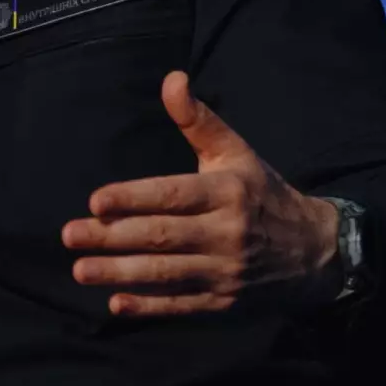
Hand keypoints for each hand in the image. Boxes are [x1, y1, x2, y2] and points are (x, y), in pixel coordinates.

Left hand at [61, 71, 341, 316]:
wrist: (316, 251)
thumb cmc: (263, 193)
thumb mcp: (236, 153)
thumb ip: (198, 120)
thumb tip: (171, 79)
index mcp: (227, 192)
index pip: (173, 195)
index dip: (133, 198)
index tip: (95, 201)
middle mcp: (227, 233)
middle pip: (162, 235)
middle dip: (112, 236)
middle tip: (69, 234)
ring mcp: (226, 272)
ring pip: (166, 273)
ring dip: (120, 273)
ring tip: (79, 270)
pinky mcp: (224, 303)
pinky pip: (181, 305)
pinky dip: (149, 307)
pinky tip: (116, 304)